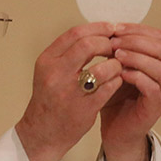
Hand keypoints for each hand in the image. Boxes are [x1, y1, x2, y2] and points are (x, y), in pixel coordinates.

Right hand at [16, 22, 123, 160]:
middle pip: (88, 45)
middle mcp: (55, 74)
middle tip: (117, 46)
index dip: (97, 28)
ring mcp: (70, 92)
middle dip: (107, 43)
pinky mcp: (84, 108)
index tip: (111, 28)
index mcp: (47, 61)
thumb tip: (97, 34)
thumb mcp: (51, 71)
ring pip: (101, 68)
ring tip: (118, 66)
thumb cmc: (50, 100)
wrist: (43, 132)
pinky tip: (118, 81)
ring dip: (115, 64)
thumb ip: (69, 53)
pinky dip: (117, 81)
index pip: (74, 34)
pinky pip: (108, 88)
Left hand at [99, 24, 160, 160]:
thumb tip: (108, 28)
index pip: (158, 37)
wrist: (115, 131)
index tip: (115, 28)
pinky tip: (120, 73)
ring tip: (116, 55)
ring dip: (137, 58)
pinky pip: (152, 87)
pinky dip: (136, 76)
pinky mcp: (156, 108)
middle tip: (115, 41)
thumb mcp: (116, 68)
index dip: (137, 29)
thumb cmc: (116, 100)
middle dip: (137, 41)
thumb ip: (118, 50)